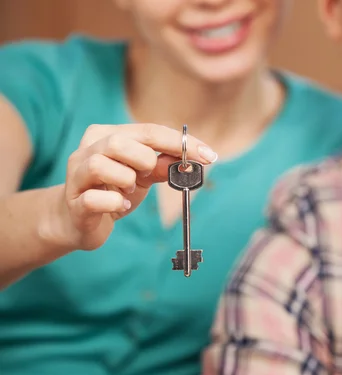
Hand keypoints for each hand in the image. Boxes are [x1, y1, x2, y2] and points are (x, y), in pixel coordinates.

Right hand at [59, 123, 217, 250]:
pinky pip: (94, 198)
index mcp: (107, 135)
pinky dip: (114, 202)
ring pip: (101, 164)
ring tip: (129, 190)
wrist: (77, 221)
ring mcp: (77, 175)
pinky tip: (119, 205)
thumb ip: (163, 165)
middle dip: (146, 159)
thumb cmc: (113, 191)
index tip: (210, 156)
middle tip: (150, 174)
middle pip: (120, 141)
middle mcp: (88, 149)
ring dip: (126, 179)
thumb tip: (191, 160)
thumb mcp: (142, 176)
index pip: (149, 131)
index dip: (182, 143)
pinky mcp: (74, 201)